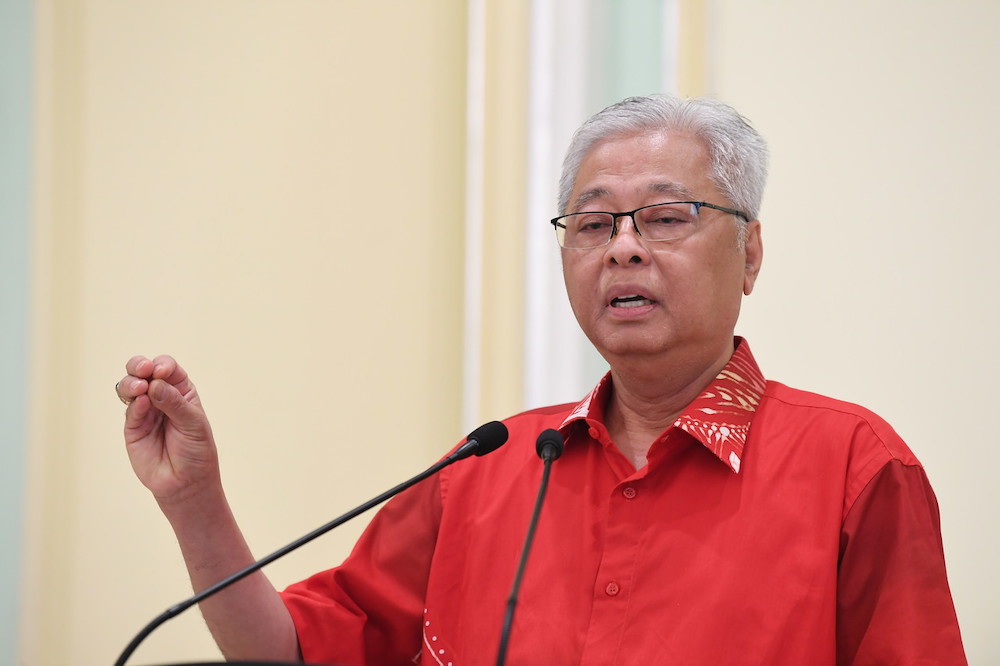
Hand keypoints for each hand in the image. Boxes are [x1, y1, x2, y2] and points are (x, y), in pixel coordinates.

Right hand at [116, 355, 219, 504]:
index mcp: (181, 391)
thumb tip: (154, 383)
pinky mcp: (133, 427)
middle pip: (143, 372)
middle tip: (143, 370)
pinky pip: (130, 410)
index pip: (168, 369)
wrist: (186, 482)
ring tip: (140, 387)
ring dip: (131, 382)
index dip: (164, 365)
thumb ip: (174, 403)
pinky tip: (142, 403)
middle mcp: (161, 397)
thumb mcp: (193, 424)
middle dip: (139, 365)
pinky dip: (134, 404)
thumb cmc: (196, 451)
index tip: (162, 372)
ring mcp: (145, 411)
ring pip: (130, 387)